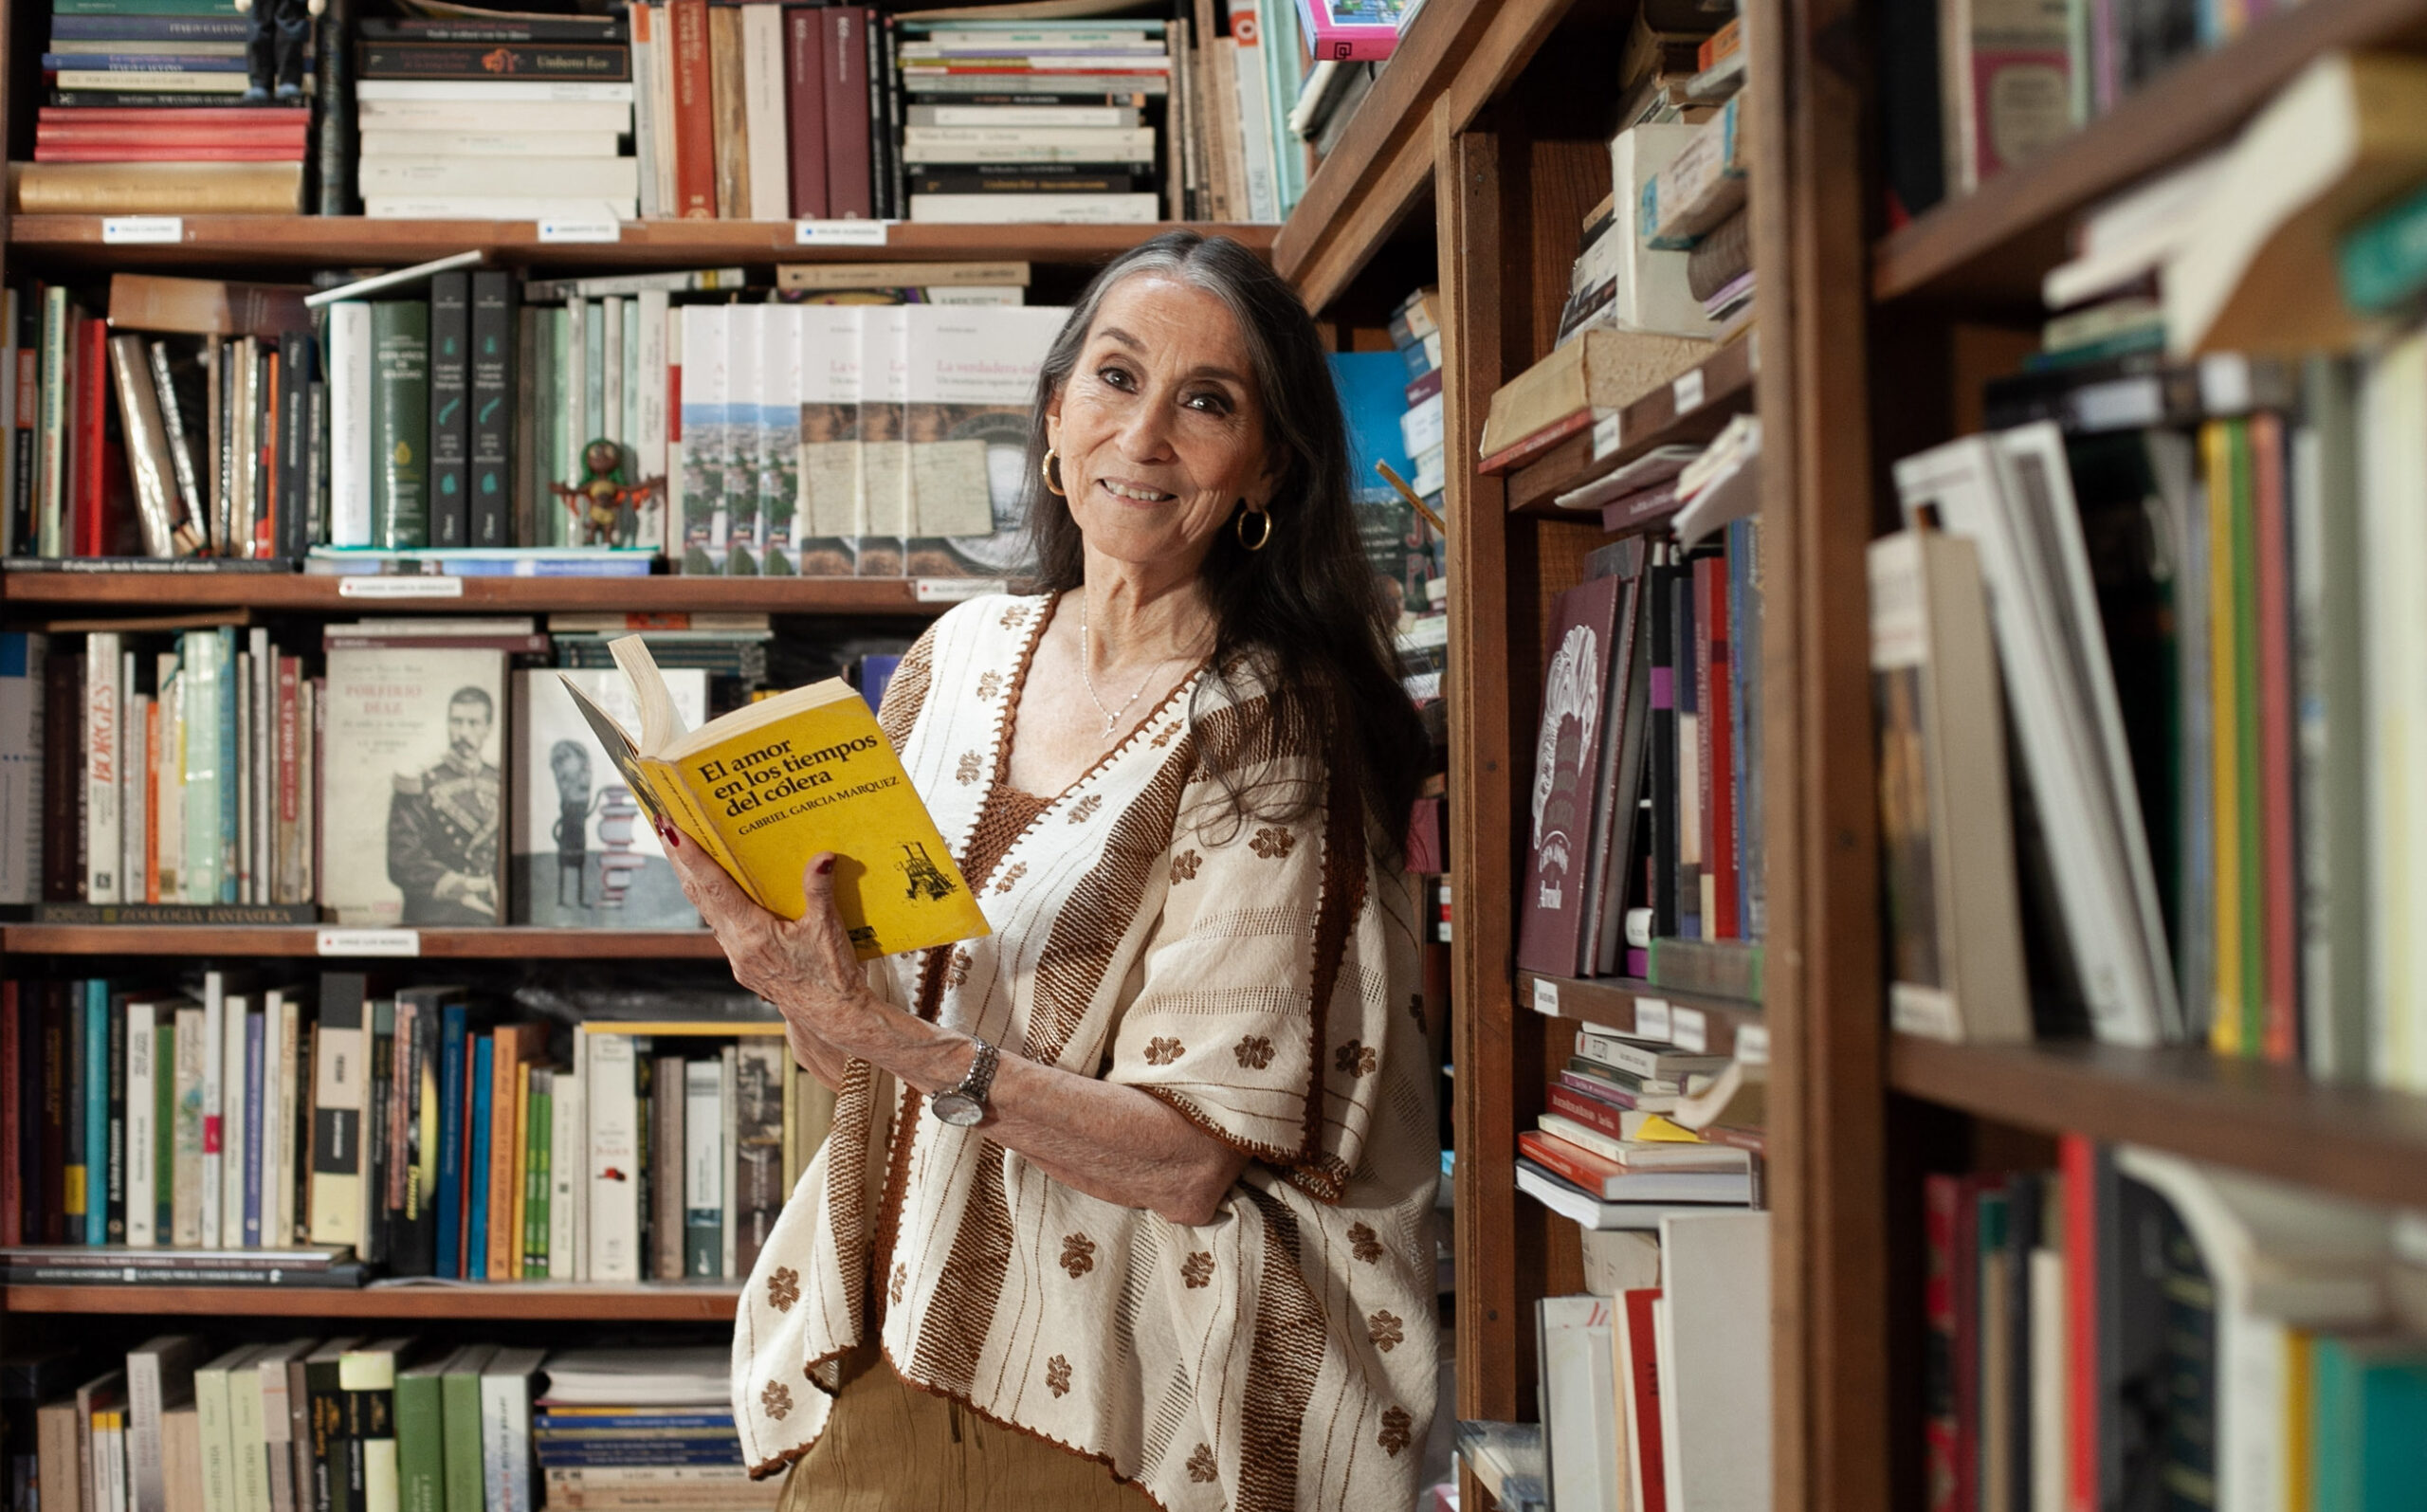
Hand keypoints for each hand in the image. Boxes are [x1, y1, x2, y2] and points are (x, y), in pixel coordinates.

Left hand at [660, 828, 881, 1066]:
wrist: (833, 1016)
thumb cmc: (831, 977)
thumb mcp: (828, 929)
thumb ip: (820, 890)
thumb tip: (822, 857)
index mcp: (753, 934)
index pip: (714, 888)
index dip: (692, 858)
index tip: (672, 832)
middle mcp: (737, 946)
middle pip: (698, 896)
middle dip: (679, 860)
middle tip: (663, 825)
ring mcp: (737, 957)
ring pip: (706, 910)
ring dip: (691, 879)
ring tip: (680, 850)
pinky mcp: (744, 963)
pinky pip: (721, 924)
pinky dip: (711, 900)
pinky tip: (713, 888)